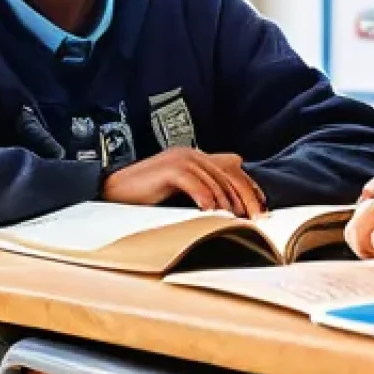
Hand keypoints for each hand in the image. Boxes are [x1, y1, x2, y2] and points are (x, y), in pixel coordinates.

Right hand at [101, 148, 265, 217]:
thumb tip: (225, 207)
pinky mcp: (170, 169)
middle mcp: (192, 154)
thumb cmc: (144, 195)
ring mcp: (181, 159)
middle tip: (257, 217)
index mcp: (196, 157)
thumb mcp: (178, 191)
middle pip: (230, 175)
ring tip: (236, 219)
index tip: (261, 208)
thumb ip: (200, 190)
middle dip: (246, 197)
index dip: (249, 188)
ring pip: (216, 180)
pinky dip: (206, 199)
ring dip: (228, 202)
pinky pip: (196, 184)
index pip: (233, 169)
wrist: (111, 191)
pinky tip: (212, 213)